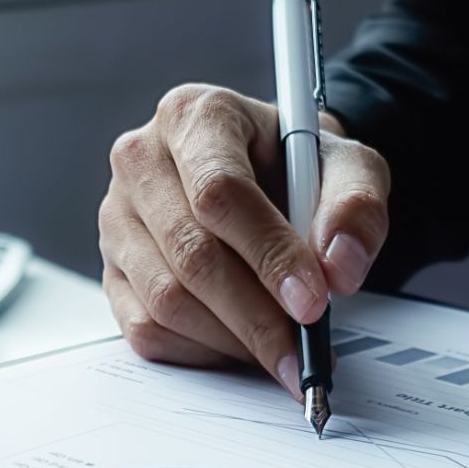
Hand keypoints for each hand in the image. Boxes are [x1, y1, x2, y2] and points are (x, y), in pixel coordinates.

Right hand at [99, 83, 389, 393]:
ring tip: (281, 350)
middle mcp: (142, 161)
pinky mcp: (112, 270)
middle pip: (192, 255)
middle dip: (256, 316)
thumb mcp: (348, 167)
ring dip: (231, 339)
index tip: (312, 302)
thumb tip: (340, 268)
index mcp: (196, 116)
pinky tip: (239, 345)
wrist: (268, 176)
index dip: (269, 254)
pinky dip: (200, 351)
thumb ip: (357, 207)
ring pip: (166, 299)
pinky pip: (146, 328)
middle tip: (302, 350)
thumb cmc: (297, 167)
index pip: (219, 192)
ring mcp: (118, 219)